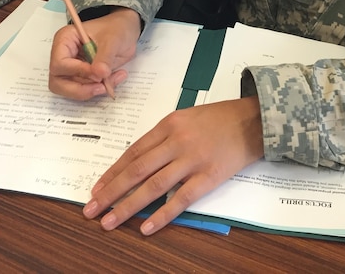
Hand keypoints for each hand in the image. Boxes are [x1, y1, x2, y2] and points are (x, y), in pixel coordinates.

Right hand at [49, 8, 140, 98]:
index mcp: (64, 40)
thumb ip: (105, 57)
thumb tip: (99, 74)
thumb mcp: (112, 39)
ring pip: (70, 90)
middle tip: (102, 87)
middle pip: (58, 82)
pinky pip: (83, 91)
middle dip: (80, 88)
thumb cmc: (116, 28)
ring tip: (110, 82)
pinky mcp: (80, 77)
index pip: (59, 63)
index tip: (98, 73)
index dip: (77, 72)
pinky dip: (97, 90)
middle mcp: (63, 55)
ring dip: (91, 90)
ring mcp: (71, 68)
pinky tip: (112, 80)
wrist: (125, 31)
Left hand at [82, 96, 263, 233]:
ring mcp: (192, 159)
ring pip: (153, 186)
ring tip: (109, 222)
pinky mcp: (208, 176)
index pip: (133, 152)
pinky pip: (181, 199)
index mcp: (169, 124)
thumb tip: (140, 160)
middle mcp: (177, 141)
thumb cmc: (220, 118)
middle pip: (137, 170)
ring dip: (128, 206)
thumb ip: (165, 135)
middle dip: (111, 191)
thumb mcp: (187, 117)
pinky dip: (162, 215)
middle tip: (91, 210)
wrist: (253, 120)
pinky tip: (146, 227)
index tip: (96, 189)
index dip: (112, 172)